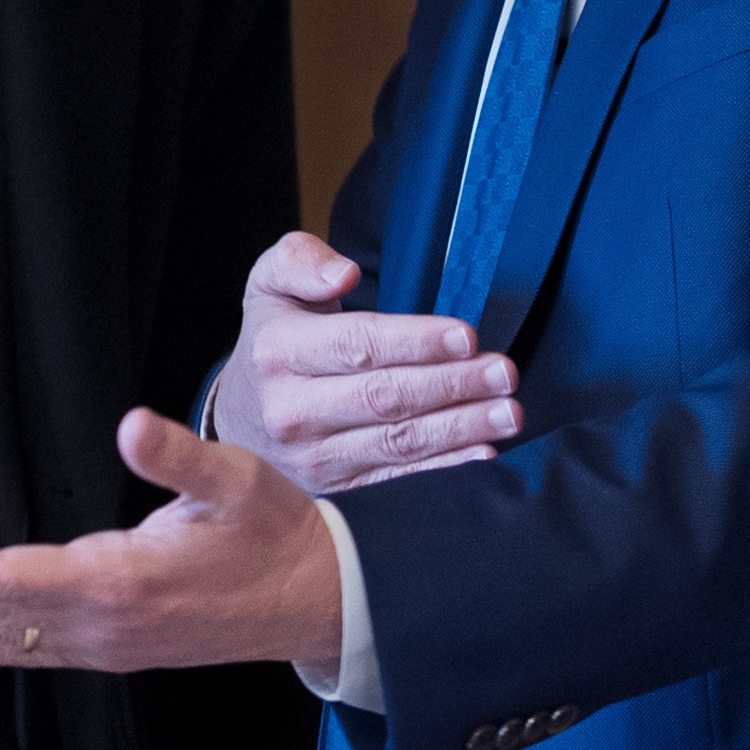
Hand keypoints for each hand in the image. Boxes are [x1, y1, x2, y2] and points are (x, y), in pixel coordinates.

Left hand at [0, 409, 341, 678]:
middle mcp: (102, 625)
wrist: (321, 602)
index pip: (11, 580)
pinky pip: (29, 653)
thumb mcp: (237, 482)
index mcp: (121, 580)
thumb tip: (132, 425)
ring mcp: (106, 646)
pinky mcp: (114, 653)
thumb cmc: (276, 533)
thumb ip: (179, 457)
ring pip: (3, 638)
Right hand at [217, 231, 517, 494]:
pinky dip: (445, 465)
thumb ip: (299, 261)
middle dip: (452, 384)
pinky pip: (398, 475)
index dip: (415, 342)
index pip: (355, 346)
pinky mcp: (335, 487)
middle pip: (384, 396)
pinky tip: (484, 449)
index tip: (467, 335)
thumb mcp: (268, 286)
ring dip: (461, 427)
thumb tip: (342, 274)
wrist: (241, 419)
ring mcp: (313, 456)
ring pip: (398, 441)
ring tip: (508, 412)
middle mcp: (291, 410)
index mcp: (278, 353)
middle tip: (503, 372)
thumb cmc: (271, 343)